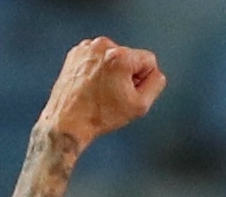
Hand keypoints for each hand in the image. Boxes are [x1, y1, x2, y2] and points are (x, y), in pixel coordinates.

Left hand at [38, 37, 165, 148]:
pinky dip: (98, 70)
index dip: (145, 79)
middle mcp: (102, 46)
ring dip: (113, 72)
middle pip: (131, 57)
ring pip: (114, 57)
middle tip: (115, 94)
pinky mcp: (75, 53)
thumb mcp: (141, 105)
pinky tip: (93, 86)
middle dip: (128, 74)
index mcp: (120, 56)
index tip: (130, 91)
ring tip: (102, 91)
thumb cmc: (101, 114)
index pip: (149, 60)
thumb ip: (157, 83)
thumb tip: (155, 73)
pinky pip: (98, 58)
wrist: (68, 120)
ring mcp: (86, 48)